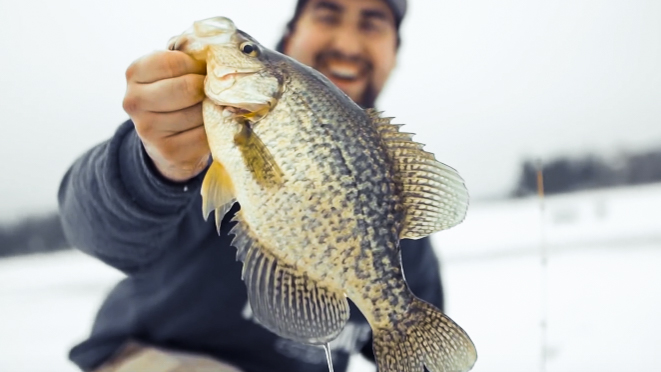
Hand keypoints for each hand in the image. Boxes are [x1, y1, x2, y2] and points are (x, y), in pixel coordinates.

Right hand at [123, 50, 209, 181]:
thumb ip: (189, 59)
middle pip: (186, 88)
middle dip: (206, 88)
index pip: (172, 62)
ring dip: (212, 109)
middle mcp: (135, 101)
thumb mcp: (173, 71)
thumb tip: (220, 59)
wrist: (165, 140)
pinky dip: (214, 128)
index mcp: (135, 73)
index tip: (201, 70)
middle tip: (211, 90)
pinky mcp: (168, 151)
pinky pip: (204, 134)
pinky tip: (209, 125)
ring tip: (208, 108)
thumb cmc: (174, 96)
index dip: (195, 65)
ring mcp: (148, 129)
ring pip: (198, 112)